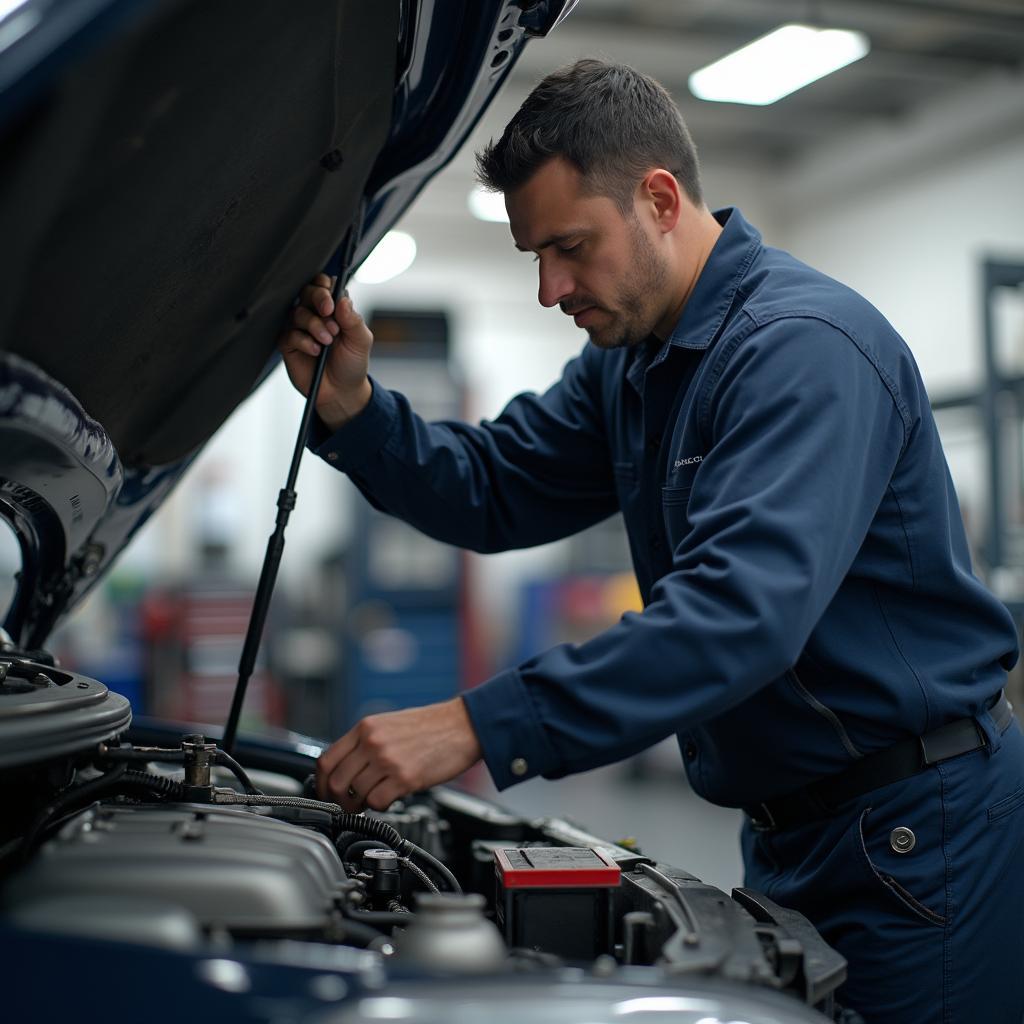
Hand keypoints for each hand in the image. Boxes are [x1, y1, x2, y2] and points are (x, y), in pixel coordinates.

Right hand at [277, 272, 373, 430]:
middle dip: (318, 299)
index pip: (325, 285)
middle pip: (308, 291)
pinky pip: (289, 334)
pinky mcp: (289, 344)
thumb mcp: (361, 341)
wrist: (341, 392)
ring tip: (327, 341)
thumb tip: (343, 300)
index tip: (333, 301)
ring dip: (314, 325)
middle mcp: (315, 315)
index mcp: (334, 309)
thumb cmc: (352, 364)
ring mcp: (301, 328)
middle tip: (328, 313)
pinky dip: (304, 341)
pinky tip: (315, 351)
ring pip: (298, 312)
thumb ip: (354, 320)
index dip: (325, 287)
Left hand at [316, 697, 482, 811]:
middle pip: (336, 781)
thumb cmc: (431, 726)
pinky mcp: (405, 777)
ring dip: (359, 805)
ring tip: (371, 801)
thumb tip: (346, 770)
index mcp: (366, 727)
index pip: (326, 760)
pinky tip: (389, 799)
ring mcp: (388, 760)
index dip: (321, 783)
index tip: (326, 793)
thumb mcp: (389, 725)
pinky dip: (379, 806)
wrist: (463, 725)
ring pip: (354, 794)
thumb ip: (365, 743)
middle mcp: (373, 742)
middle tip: (347, 805)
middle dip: (338, 800)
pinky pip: (377, 802)